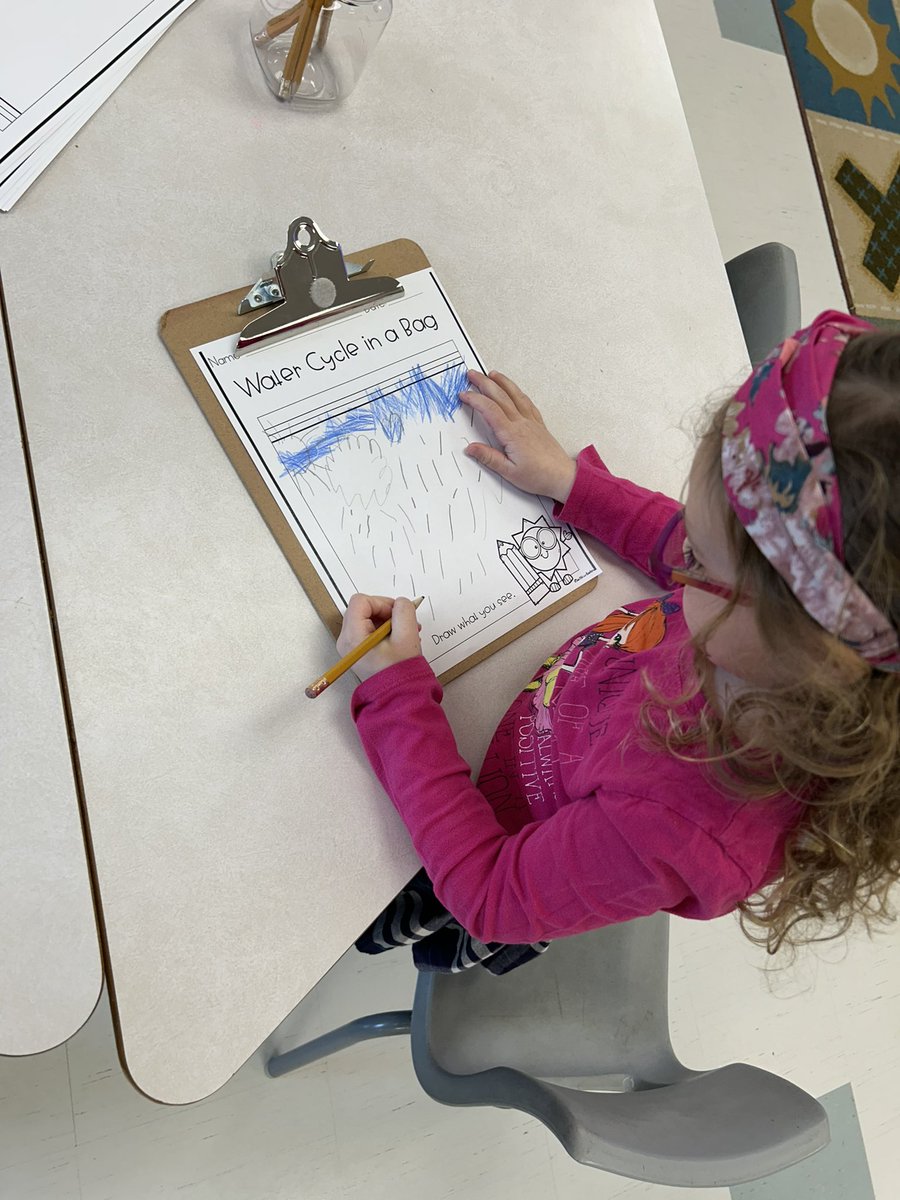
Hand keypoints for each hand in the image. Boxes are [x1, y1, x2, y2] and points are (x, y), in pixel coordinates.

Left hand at [336, 594, 422, 681]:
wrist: (397, 696)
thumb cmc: (400, 671)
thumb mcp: (407, 635)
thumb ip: (404, 611)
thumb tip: (400, 602)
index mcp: (353, 636)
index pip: (361, 601)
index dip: (381, 602)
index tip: (397, 614)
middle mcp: (346, 640)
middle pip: (363, 609)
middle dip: (386, 612)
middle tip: (405, 622)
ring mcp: (350, 646)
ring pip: (367, 618)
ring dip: (388, 621)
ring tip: (407, 632)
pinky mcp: (357, 650)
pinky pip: (369, 629)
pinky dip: (385, 629)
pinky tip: (400, 638)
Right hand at [460, 370, 576, 502]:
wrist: (562, 477)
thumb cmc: (538, 476)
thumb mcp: (509, 472)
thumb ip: (489, 458)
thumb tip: (470, 448)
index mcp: (512, 434)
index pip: (490, 410)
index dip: (475, 399)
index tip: (464, 394)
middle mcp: (522, 423)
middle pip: (500, 396)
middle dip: (484, 383)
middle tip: (472, 374)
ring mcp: (531, 422)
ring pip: (515, 395)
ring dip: (502, 382)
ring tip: (492, 374)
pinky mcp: (539, 424)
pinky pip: (527, 402)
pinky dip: (518, 392)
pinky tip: (515, 390)